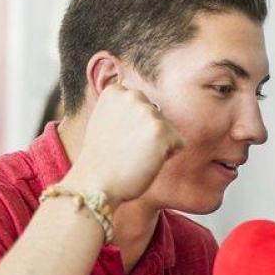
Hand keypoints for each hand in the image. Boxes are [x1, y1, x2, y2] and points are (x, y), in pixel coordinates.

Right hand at [64, 82, 183, 204]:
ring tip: (134, 156)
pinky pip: (178, 143)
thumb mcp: (104, 121)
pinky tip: (146, 161)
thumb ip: (122, 109)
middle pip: (157, 115)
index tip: (116, 138)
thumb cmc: (100, 160)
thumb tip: (148, 107)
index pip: (141, 105)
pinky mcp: (161, 131)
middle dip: (148, 133)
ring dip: (158, 145)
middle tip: (126, 150)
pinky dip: (167, 156)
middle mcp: (132, 95)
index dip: (133, 126)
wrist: (95, 183)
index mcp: (116, 91)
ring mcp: (147, 112)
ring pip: (169, 130)